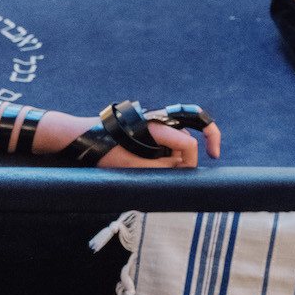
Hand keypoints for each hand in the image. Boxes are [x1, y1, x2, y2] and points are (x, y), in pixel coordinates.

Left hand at [97, 117, 221, 167]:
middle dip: (199, 146)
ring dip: (178, 155)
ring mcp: (153, 123)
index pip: (188, 143)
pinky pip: (168, 139)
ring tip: (157, 170)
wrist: (84, 138)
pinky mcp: (148, 129)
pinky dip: (169, 153)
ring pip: (179, 138)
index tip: (190, 174)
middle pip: (189, 133)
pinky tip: (158, 165)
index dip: (192, 161)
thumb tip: (184, 169)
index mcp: (156, 127)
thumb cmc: (106, 151)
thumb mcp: (135, 166)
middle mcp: (157, 121)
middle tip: (211, 156)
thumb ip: (163, 168)